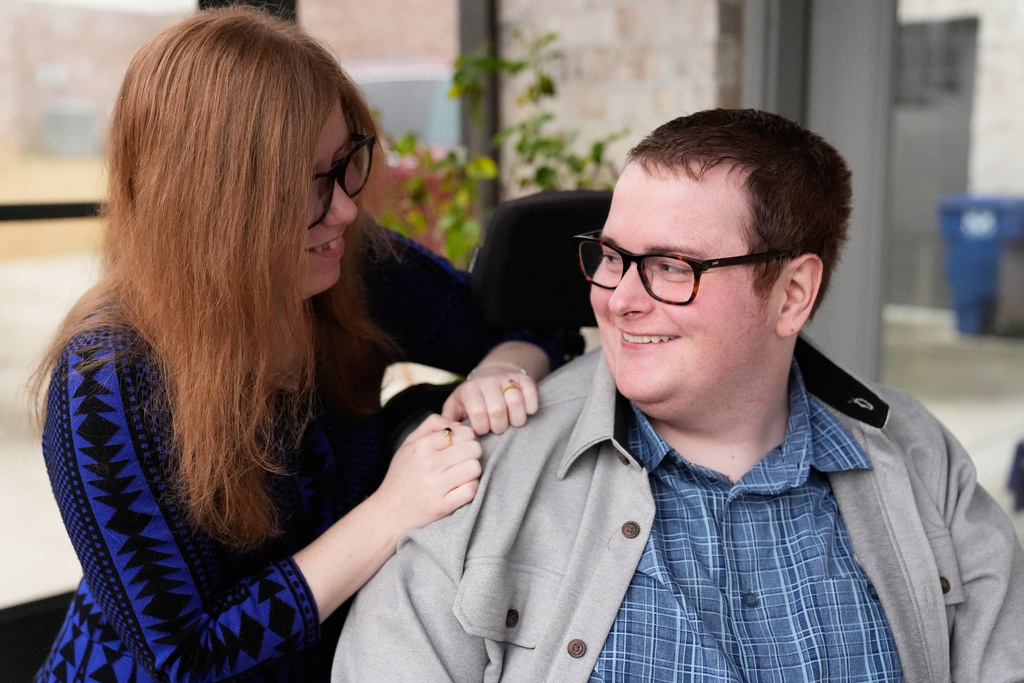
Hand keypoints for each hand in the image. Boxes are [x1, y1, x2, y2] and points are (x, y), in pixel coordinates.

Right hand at [373, 414, 481, 530]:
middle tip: (462, 461)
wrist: (389, 512)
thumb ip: (432, 425)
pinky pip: (471, 490)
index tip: (459, 448)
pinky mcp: (442, 506)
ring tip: (461, 475)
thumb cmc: (402, 475)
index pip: (463, 432)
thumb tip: (459, 424)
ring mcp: (436, 486)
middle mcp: (429, 464)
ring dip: (472, 472)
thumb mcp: (409, 444)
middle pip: (473, 448)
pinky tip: (459, 489)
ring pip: (475, 468)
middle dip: (472, 454)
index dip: (466, 439)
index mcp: (421, 446)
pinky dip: (470, 489)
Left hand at [441, 363, 538, 435]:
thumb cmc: (472, 398)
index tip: (481, 429)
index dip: (481, 427)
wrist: (492, 373)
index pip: (477, 412)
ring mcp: (508, 378)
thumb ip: (447, 421)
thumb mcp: (455, 405)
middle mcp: (488, 381)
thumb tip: (448, 435)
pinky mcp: (525, 379)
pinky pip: (531, 394)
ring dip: (515, 420)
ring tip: (510, 422)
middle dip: (498, 427)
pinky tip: (524, 412)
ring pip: (515, 402)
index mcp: (470, 389)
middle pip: (497, 410)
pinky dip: (530, 408)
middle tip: (497, 428)